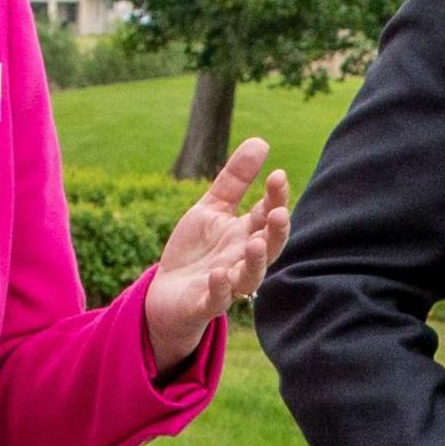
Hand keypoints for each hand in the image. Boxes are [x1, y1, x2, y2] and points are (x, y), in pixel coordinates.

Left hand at [143, 136, 290, 371]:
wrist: (165, 294)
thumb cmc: (196, 251)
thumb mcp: (212, 209)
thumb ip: (235, 179)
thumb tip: (261, 141)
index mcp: (246, 235)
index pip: (267, 215)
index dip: (275, 197)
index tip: (277, 175)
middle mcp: (242, 260)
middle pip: (269, 247)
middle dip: (276, 231)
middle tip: (279, 212)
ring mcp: (227, 284)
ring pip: (250, 277)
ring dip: (256, 262)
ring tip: (255, 243)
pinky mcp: (204, 304)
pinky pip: (217, 299)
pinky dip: (220, 289)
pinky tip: (219, 274)